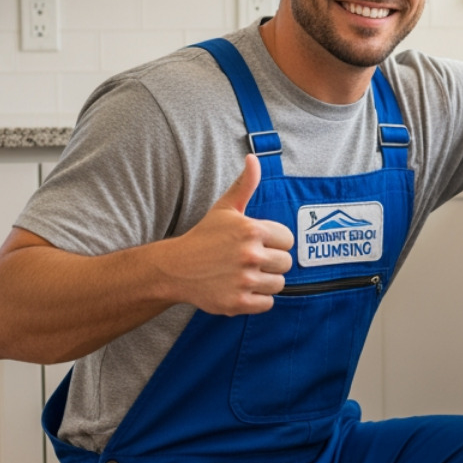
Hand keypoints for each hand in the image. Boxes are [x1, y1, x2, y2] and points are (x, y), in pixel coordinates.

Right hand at [162, 154, 293, 314]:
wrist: (175, 268)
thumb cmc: (204, 237)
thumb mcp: (225, 208)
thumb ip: (245, 185)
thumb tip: (253, 158)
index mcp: (251, 230)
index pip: (288, 240)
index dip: (274, 242)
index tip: (257, 244)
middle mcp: (250, 255)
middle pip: (285, 263)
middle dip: (271, 262)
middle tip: (250, 261)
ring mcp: (244, 280)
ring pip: (278, 284)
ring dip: (265, 281)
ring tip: (245, 275)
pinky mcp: (238, 303)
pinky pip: (267, 304)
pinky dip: (257, 300)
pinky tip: (242, 289)